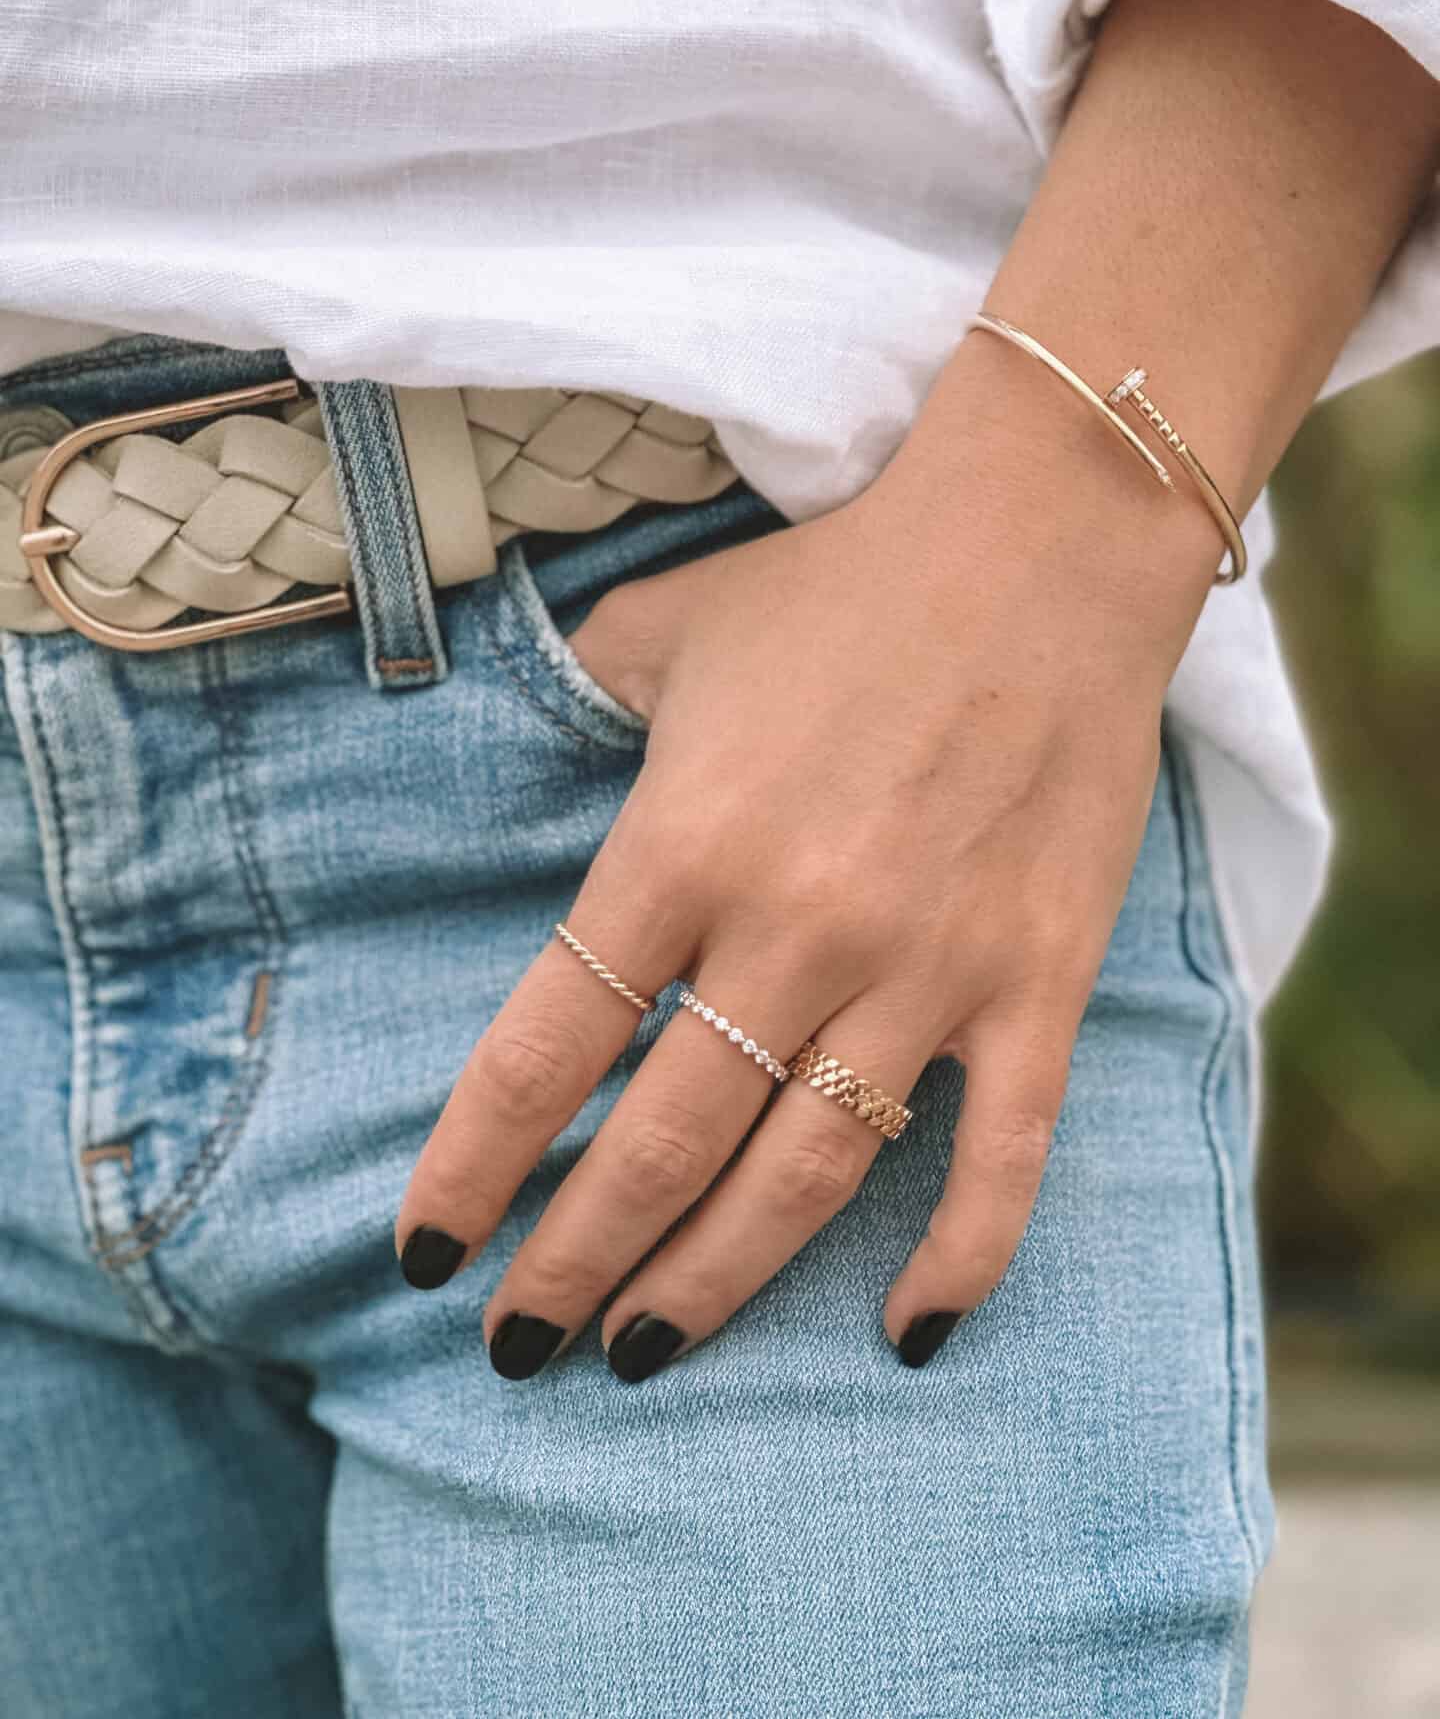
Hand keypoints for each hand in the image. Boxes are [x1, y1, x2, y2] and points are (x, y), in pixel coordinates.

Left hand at [395, 348, 1218, 1379]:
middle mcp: (796, 926)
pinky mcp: (1039, 981)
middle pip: (660, 1145)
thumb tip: (510, 733)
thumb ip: (580, 694)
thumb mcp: (671, 624)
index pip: (547, 1048)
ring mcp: (928, 965)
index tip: (427, 1253)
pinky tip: (905, 1334)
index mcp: (683, 846)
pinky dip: (958, 1256)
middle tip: (518, 1348)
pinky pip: (1001, 1156)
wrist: (1046, 542)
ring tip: (641, 1353)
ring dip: (712, 1283)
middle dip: (572, 1264)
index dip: (474, 1168)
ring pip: (803, 1175)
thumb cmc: (843, 585)